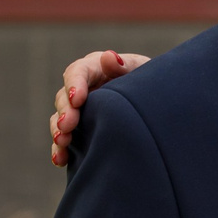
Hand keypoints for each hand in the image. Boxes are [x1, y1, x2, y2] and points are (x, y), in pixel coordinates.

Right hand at [49, 50, 151, 167]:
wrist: (159, 106)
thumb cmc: (150, 83)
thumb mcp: (143, 71)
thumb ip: (126, 66)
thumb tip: (109, 57)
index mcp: (96, 69)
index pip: (78, 72)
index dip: (74, 85)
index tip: (77, 100)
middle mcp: (84, 88)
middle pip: (65, 96)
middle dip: (64, 111)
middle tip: (67, 125)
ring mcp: (80, 111)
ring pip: (60, 119)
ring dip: (58, 130)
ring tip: (62, 142)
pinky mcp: (81, 130)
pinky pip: (65, 139)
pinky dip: (60, 150)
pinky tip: (60, 160)